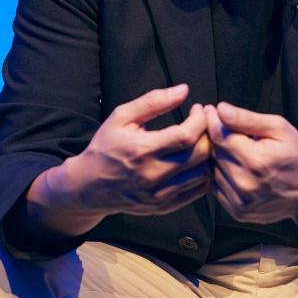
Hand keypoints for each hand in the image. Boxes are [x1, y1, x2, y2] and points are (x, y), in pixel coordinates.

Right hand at [53, 84, 211, 219]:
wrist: (88, 186)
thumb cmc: (105, 146)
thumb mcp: (122, 117)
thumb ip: (153, 101)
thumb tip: (183, 90)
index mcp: (142, 150)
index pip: (187, 135)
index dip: (200, 119)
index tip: (199, 109)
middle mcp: (152, 175)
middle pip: (200, 154)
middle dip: (208, 134)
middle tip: (204, 122)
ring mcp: (159, 194)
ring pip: (203, 174)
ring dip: (208, 154)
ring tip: (201, 140)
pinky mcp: (163, 207)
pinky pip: (197, 191)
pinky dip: (203, 174)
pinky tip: (195, 160)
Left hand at [203, 102, 297, 223]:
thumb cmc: (296, 154)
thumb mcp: (278, 128)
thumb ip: (247, 119)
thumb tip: (221, 110)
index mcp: (256, 161)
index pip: (219, 136)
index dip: (212, 120)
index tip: (210, 109)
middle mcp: (246, 184)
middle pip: (213, 152)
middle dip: (213, 135)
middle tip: (217, 123)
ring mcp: (241, 202)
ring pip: (213, 170)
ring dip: (216, 155)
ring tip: (228, 144)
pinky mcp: (238, 212)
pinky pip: (216, 187)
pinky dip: (220, 173)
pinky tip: (232, 164)